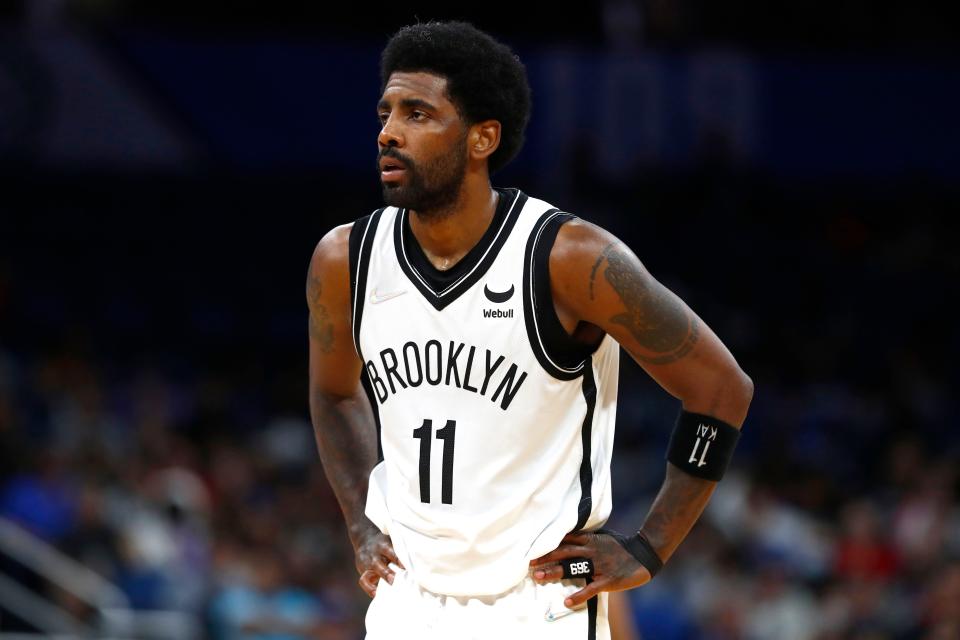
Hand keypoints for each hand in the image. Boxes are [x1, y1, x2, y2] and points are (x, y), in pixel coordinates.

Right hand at [353, 528, 403, 597]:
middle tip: (393, 580)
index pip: (390, 553)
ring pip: (368, 573)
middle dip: (385, 573)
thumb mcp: (391, 541)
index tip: (406, 568)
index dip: (398, 560)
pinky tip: (376, 594)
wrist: (364, 537)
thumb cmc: (384, 542)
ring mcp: (366, 563)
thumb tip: (418, 560)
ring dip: (376, 583)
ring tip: (384, 591)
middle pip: (377, 563)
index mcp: (383, 545)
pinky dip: (369, 588)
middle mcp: (373, 554)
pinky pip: (363, 581)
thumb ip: (400, 550)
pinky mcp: (362, 570)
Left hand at [529, 532, 651, 608]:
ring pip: (572, 568)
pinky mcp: (608, 580)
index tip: (533, 549)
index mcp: (590, 540)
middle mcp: (591, 551)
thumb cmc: (621, 547)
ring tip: (538, 577)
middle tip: (529, 563)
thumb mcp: (602, 537)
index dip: (548, 545)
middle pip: (563, 553)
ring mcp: (599, 565)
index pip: (564, 541)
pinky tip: (567, 602)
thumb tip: (568, 538)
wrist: (644, 554)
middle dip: (545, 558)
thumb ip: (586, 538)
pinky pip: (591, 588)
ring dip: (554, 572)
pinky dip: (579, 595)